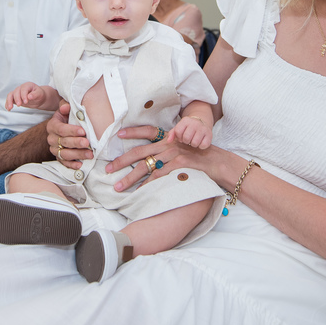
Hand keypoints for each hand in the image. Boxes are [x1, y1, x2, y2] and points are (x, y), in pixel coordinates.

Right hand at [6, 82, 46, 110]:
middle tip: (19, 105)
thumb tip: (29, 96)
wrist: (38, 98)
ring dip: (9, 101)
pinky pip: (9, 100)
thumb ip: (35, 94)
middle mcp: (21, 88)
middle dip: (17, 99)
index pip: (24, 89)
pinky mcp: (14, 98)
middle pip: (16, 92)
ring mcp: (17, 93)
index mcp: (27, 85)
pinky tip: (8, 109)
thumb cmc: (39, 95)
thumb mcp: (40, 94)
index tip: (26, 102)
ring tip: (10, 108)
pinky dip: (8, 104)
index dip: (24, 95)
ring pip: (10, 95)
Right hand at [47, 103, 91, 166]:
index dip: (72, 130)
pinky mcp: (59, 158)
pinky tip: (81, 165)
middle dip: (76, 143)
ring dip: (77, 155)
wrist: (65, 128)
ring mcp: (54, 149)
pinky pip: (64, 163)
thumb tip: (66, 107)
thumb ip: (66, 106)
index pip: (61, 129)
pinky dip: (72, 165)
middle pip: (63, 142)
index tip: (83, 131)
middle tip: (88, 143)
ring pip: (64, 154)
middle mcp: (51, 138)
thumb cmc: (68, 117)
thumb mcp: (66, 109)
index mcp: (52, 126)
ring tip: (90, 154)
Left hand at [106, 126, 227, 192]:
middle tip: (107, 169)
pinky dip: (147, 185)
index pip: (148, 131)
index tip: (118, 134)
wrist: (218, 162)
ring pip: (145, 167)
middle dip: (121, 161)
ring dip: (129, 178)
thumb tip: (152, 159)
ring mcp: (173, 154)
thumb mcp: (183, 148)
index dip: (133, 132)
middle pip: (139, 152)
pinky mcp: (178, 165)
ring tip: (118, 187)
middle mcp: (168, 144)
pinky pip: (158, 177)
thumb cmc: (200, 158)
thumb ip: (168, 151)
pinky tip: (138, 192)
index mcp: (169, 138)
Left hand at [168, 115, 211, 148]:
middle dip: (186, 141)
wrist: (202, 122)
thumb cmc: (188, 128)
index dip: (179, 137)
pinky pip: (203, 145)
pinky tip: (200, 142)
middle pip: (186, 138)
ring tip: (194, 140)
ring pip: (194, 143)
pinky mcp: (210, 135)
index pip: (178, 132)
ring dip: (193, 144)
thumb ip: (172, 134)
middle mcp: (195, 123)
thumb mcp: (179, 127)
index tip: (182, 137)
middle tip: (188, 140)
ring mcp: (203, 129)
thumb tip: (168, 141)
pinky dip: (201, 146)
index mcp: (186, 120)